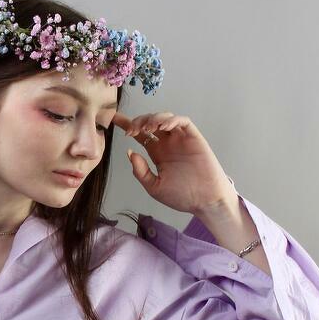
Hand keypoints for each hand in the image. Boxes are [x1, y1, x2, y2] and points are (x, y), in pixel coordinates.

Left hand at [112, 111, 236, 215]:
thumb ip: (141, 171)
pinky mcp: (194, 138)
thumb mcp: (154, 187)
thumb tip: (130, 153)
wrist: (205, 201)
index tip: (113, 119)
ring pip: (165, 118)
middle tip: (131, 130)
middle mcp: (168, 144)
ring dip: (154, 119)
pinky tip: (163, 128)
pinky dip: (172, 120)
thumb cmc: (182, 196)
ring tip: (148, 129)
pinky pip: (183, 122)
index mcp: (157, 154)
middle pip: (150, 123)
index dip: (127, 125)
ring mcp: (181, 140)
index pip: (140, 135)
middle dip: (138, 121)